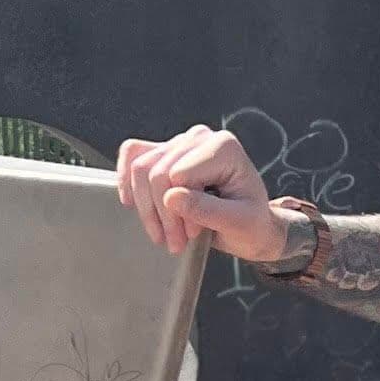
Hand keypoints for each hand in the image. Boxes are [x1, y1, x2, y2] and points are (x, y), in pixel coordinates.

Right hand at [116, 122, 289, 267]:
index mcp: (223, 147)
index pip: (178, 176)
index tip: (194, 234)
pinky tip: (133, 204)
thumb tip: (172, 198)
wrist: (252, 225)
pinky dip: (127, 181)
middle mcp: (200, 138)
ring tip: (164, 235)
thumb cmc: (251, 223)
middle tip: (176, 243)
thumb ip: (208, 210)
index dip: (180, 211)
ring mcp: (180, 143)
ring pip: (140, 168)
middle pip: (156, 173)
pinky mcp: (165, 152)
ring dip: (147, 208)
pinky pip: (132, 155)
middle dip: (162, 215)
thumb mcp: (239, 223)